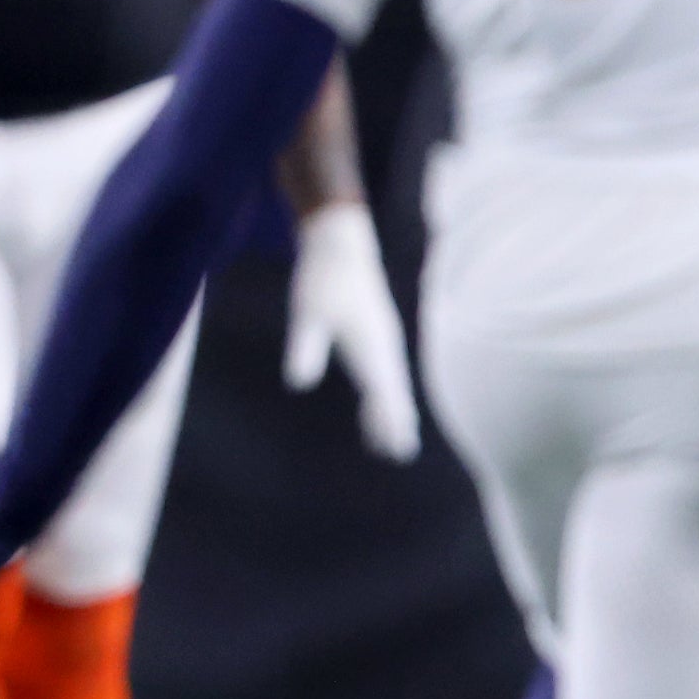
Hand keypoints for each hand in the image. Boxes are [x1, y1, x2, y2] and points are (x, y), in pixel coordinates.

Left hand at [286, 202, 420, 459]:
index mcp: (370, 342)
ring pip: (394, 383)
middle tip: (400, 454)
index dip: (387, 418)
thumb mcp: (305, 314)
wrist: (340, 244)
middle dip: (396, 422)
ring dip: (393, 411)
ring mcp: (385, 339)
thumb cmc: (320, 279)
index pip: (382, 388)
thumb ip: (305, 347)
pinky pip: (388, 372)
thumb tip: (298, 382)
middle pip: (394, 390)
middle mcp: (385, 343)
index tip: (394, 443)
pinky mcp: (380, 335)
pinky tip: (376, 405)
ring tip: (392, 440)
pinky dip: (386, 394)